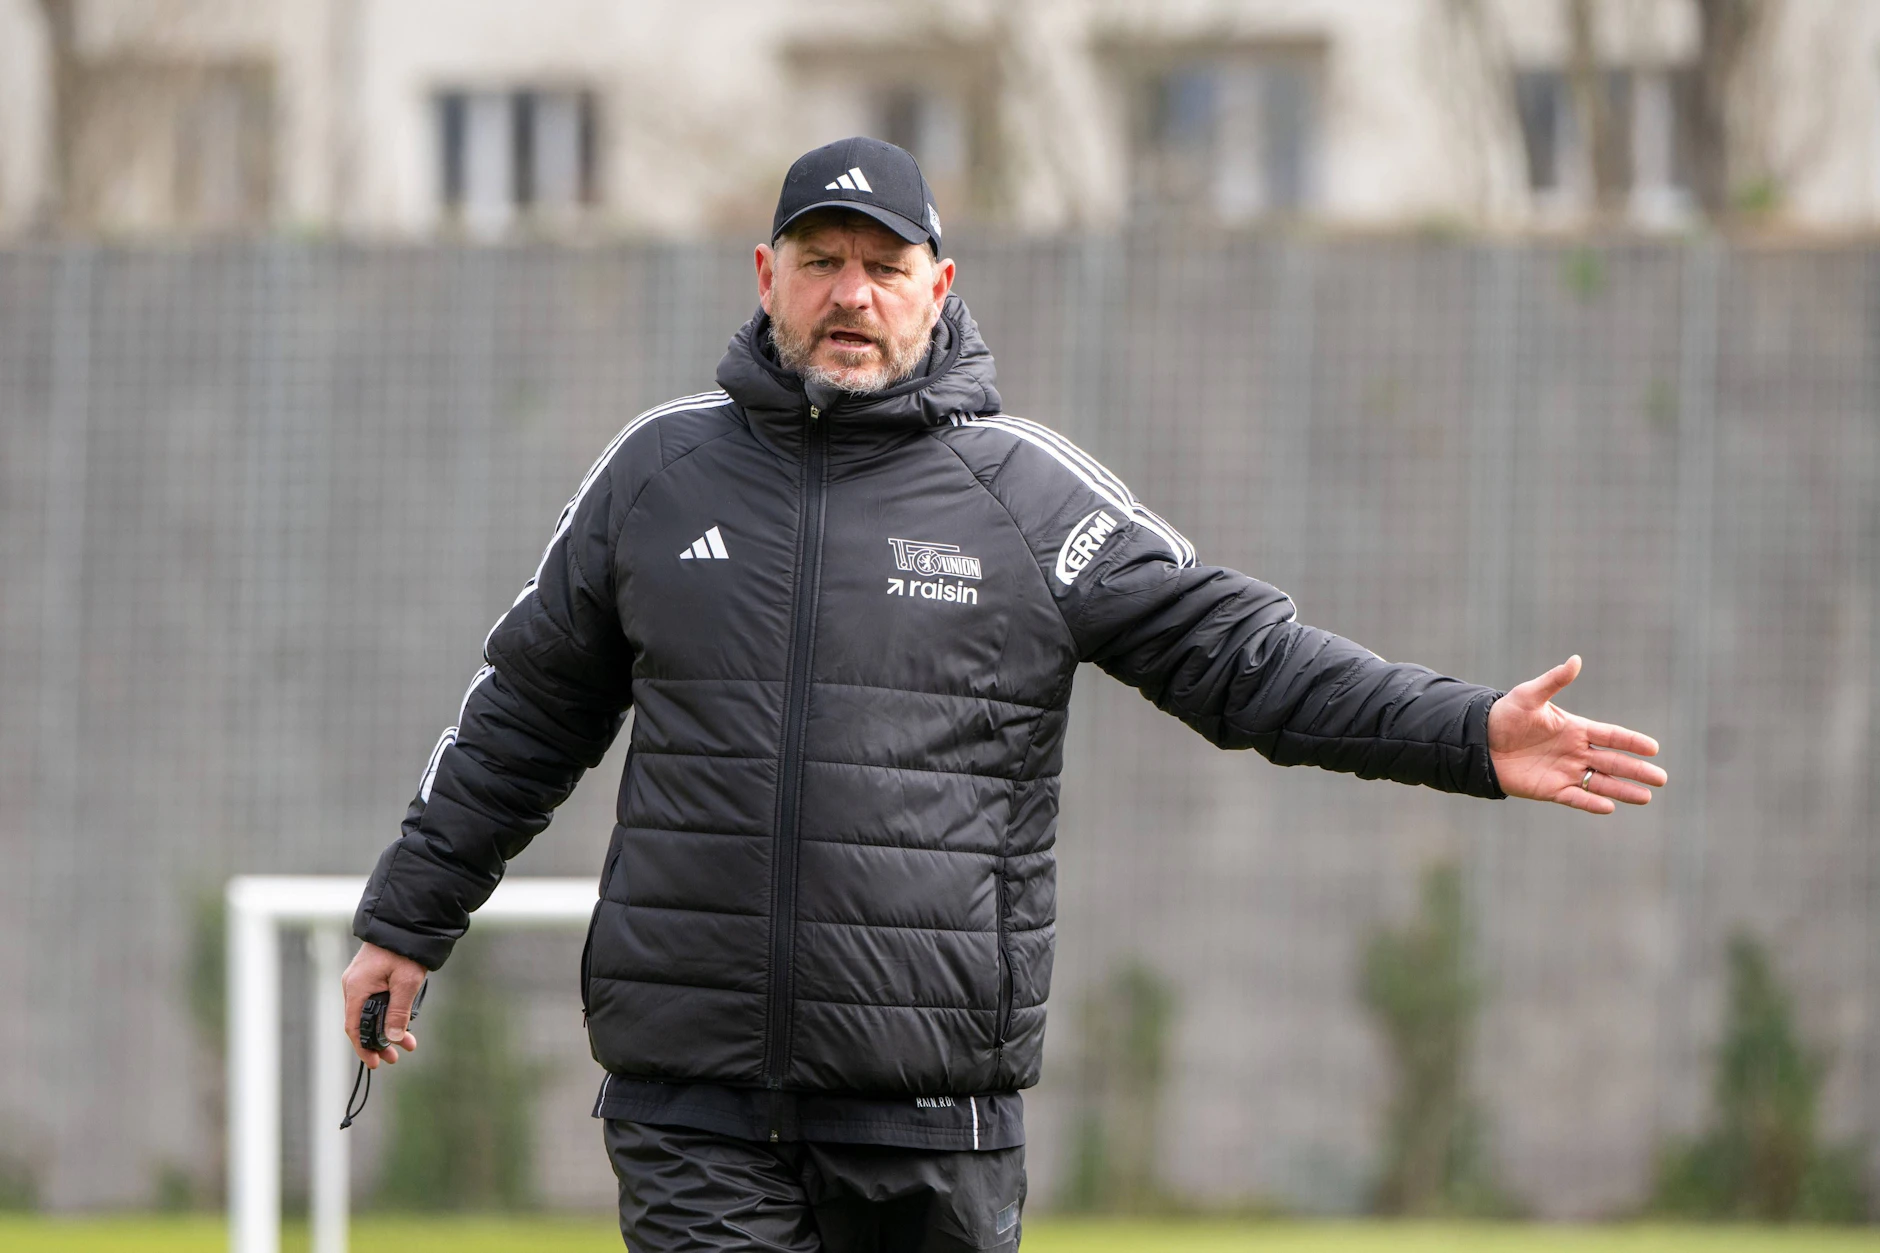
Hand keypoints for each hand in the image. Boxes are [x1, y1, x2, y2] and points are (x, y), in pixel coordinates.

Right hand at [342, 941, 425, 1068]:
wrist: (405, 923)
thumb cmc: (405, 951)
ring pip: (369, 1012)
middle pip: (361, 1022)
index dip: (363, 1047)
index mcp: (357, 988)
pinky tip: (402, 1022)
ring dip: (386, 1028)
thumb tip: (394, 1038)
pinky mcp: (369, 976)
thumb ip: (399, 1012)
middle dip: (378, 1042)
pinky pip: (373, 1001)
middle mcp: (353, 985)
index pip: (353, 1027)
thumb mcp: (406, 984)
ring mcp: (360, 980)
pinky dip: (386, 1013)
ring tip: (406, 1043)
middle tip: (395, 1057)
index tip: (375, 1063)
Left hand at [1487, 655, 1666, 814]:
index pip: (1611, 735)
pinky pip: (1575, 797)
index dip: (1632, 741)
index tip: (1653, 748)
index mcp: (1575, 728)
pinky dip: (1591, 803)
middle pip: (1613, 762)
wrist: (1479, 740)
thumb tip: (1575, 660)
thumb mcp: (1529, 696)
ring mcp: (1564, 771)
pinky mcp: (1550, 789)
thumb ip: (1554, 681)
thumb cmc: (1505, 715)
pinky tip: (1609, 807)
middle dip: (1637, 770)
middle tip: (1662, 779)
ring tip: (1646, 797)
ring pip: (1600, 782)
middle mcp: (1575, 751)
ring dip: (1623, 789)